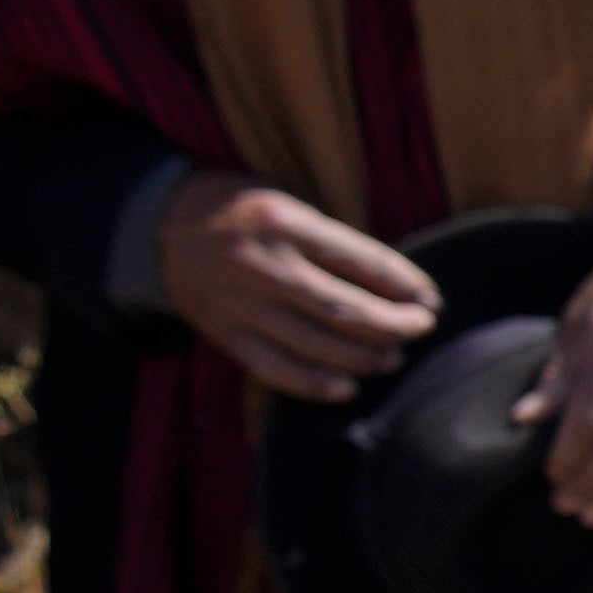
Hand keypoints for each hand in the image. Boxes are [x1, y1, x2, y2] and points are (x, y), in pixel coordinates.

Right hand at [157, 176, 440, 403]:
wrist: (162, 224)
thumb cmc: (243, 212)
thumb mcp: (288, 205)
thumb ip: (333, 242)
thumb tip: (400, 288)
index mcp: (284, 223)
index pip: (362, 262)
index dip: (405, 286)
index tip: (430, 300)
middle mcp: (261, 265)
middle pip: (344, 309)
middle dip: (394, 325)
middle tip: (420, 328)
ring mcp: (239, 303)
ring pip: (315, 344)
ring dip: (364, 357)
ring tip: (392, 357)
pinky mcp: (222, 332)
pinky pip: (274, 368)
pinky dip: (313, 384)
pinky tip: (346, 387)